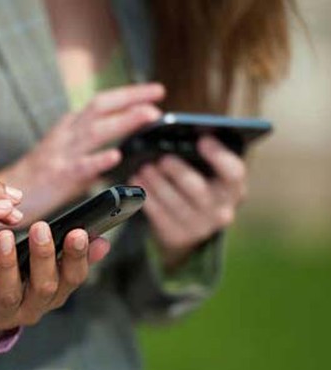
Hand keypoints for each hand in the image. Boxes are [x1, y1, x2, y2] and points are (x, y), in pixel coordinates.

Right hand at [0, 84, 163, 223]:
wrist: (6, 194)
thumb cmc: (37, 178)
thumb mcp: (64, 155)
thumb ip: (88, 150)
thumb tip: (118, 153)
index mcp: (68, 128)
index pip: (100, 103)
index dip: (127, 95)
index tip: (154, 92)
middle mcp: (65, 135)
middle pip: (99, 107)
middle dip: (130, 98)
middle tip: (158, 94)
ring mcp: (61, 154)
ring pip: (95, 131)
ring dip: (124, 121)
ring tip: (148, 115)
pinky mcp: (58, 177)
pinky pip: (80, 166)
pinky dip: (98, 160)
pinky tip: (115, 156)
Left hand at [0, 222, 110, 339]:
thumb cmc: (18, 284)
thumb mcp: (48, 274)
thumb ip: (72, 257)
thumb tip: (103, 241)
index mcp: (54, 294)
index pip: (73, 278)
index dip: (77, 257)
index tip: (79, 231)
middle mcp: (32, 307)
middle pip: (44, 287)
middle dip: (44, 257)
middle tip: (41, 227)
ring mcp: (1, 313)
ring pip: (8, 293)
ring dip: (7, 264)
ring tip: (2, 236)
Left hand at [131, 136, 246, 267]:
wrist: (188, 225)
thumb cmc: (196, 183)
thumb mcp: (205, 172)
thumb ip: (197, 156)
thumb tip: (176, 133)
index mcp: (233, 188)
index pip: (233, 172)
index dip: (219, 155)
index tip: (202, 140)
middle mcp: (221, 210)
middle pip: (197, 189)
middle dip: (178, 171)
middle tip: (162, 158)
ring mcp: (200, 227)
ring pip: (174, 203)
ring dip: (156, 183)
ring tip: (143, 168)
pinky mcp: (178, 236)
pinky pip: (159, 215)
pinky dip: (146, 197)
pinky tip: (136, 182)